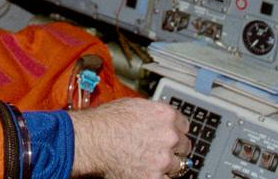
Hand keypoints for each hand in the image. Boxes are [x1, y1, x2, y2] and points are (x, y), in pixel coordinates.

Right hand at [69, 98, 191, 178]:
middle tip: (162, 150)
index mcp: (165, 115)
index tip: (172, 134)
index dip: (175, 129)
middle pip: (184, 145)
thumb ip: (151, 113)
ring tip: (152, 162)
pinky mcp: (154, 177)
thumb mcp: (132, 106)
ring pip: (177, 165)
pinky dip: (158, 176)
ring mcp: (163, 159)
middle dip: (174, 148)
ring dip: (168, 164)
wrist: (93, 139)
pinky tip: (148, 172)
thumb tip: (154, 117)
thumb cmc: (105, 121)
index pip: (184, 125)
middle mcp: (169, 136)